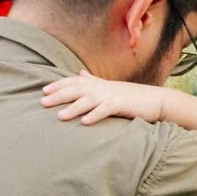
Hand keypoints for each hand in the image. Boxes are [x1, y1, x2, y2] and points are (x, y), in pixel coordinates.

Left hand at [41, 73, 169, 123]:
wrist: (154, 100)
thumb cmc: (130, 96)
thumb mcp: (109, 86)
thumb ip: (93, 80)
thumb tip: (79, 73)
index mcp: (98, 83)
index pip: (74, 82)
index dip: (59, 85)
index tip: (43, 91)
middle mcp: (102, 87)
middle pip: (76, 90)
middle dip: (59, 96)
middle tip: (42, 102)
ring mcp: (111, 96)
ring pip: (88, 100)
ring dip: (74, 108)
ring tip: (60, 116)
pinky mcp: (121, 105)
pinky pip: (106, 110)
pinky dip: (95, 115)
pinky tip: (85, 122)